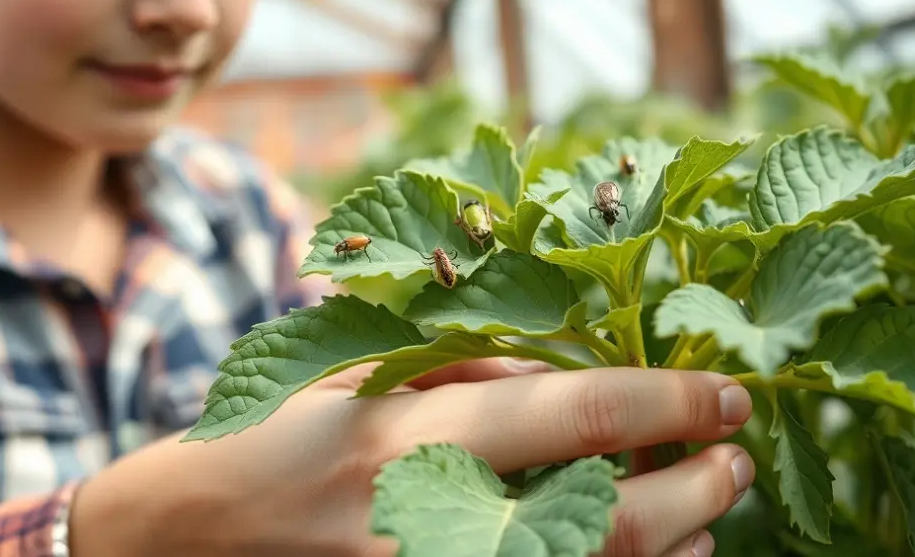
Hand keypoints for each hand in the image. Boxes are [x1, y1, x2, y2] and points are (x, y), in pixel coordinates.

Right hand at [69, 360, 753, 556]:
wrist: (175, 544)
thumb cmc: (263, 444)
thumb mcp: (354, 381)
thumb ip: (466, 376)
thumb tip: (575, 375)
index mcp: (406, 434)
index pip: (576, 411)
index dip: (670, 400)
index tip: (727, 392)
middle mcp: (427, 522)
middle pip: (612, 516)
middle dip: (700, 484)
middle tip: (739, 456)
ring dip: (675, 546)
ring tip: (710, 509)